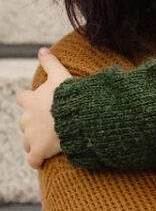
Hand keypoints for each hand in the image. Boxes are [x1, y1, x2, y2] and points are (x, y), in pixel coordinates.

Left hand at [16, 49, 71, 167]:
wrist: (77, 117)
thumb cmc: (70, 96)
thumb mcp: (60, 76)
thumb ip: (50, 63)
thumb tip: (42, 49)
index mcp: (30, 101)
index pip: (23, 99)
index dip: (30, 102)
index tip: (41, 105)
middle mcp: (26, 118)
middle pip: (26, 123)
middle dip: (35, 125)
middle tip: (52, 125)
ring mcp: (31, 136)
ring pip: (29, 142)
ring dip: (37, 143)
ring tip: (51, 144)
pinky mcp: (38, 151)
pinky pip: (34, 160)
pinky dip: (38, 161)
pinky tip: (45, 161)